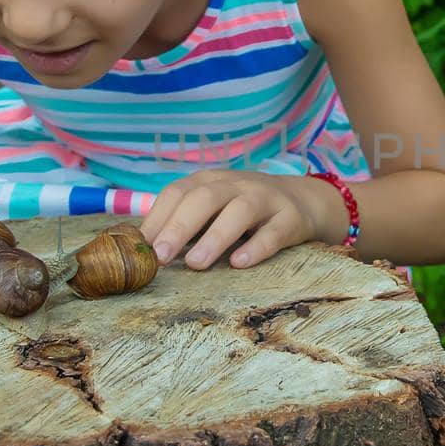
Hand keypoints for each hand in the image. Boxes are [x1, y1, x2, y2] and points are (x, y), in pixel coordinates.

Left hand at [141, 170, 341, 269]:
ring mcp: (266, 199)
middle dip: (179, 226)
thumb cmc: (245, 211)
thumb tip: (142, 251)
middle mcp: (236, 185)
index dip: (158, 218)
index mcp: (210, 181)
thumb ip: (184, 224)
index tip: (140, 247)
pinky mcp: (291, 218)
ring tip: (195, 264)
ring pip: (240, 211)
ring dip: (215, 237)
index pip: (178, 192)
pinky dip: (257, 247)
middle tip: (161, 256)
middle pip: (205, 197)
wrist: (304, 200)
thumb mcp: (214, 208)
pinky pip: (274, 232)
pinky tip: (240, 264)